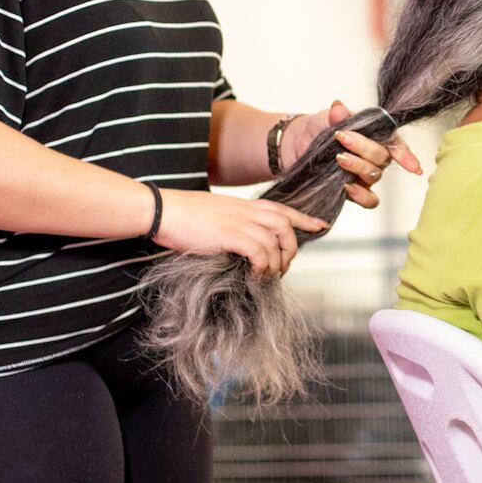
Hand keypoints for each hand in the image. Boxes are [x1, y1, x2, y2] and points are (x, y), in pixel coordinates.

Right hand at [155, 189, 328, 274]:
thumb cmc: (181, 216)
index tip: (321, 225)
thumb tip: (242, 245)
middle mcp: (246, 211)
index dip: (304, 218)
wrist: (160, 210)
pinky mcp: (230, 235)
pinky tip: (253, 277)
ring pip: (275, 241)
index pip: (282, 209)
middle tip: (284, 267)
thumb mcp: (214, 215)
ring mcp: (239, 222)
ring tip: (266, 277)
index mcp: (243, 205)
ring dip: (276, 263)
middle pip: (286, 225)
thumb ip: (233, 225)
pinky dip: (262, 267)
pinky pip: (260, 252)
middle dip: (292, 248)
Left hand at [283, 101, 423, 207]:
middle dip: (365, 148)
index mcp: (374, 135)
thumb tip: (339, 108)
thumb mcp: (324, 117)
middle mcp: (374, 156)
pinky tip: (348, 187)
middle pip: (382, 158)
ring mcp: (364, 175)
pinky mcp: (353, 190)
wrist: (295, 145)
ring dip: (359, 168)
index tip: (413, 166)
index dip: (406, 155)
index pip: (396, 144)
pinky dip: (361, 195)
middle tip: (343, 139)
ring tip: (339, 160)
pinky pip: (369, 200)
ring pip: (374, 176)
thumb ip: (335, 114)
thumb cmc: (316, 128)